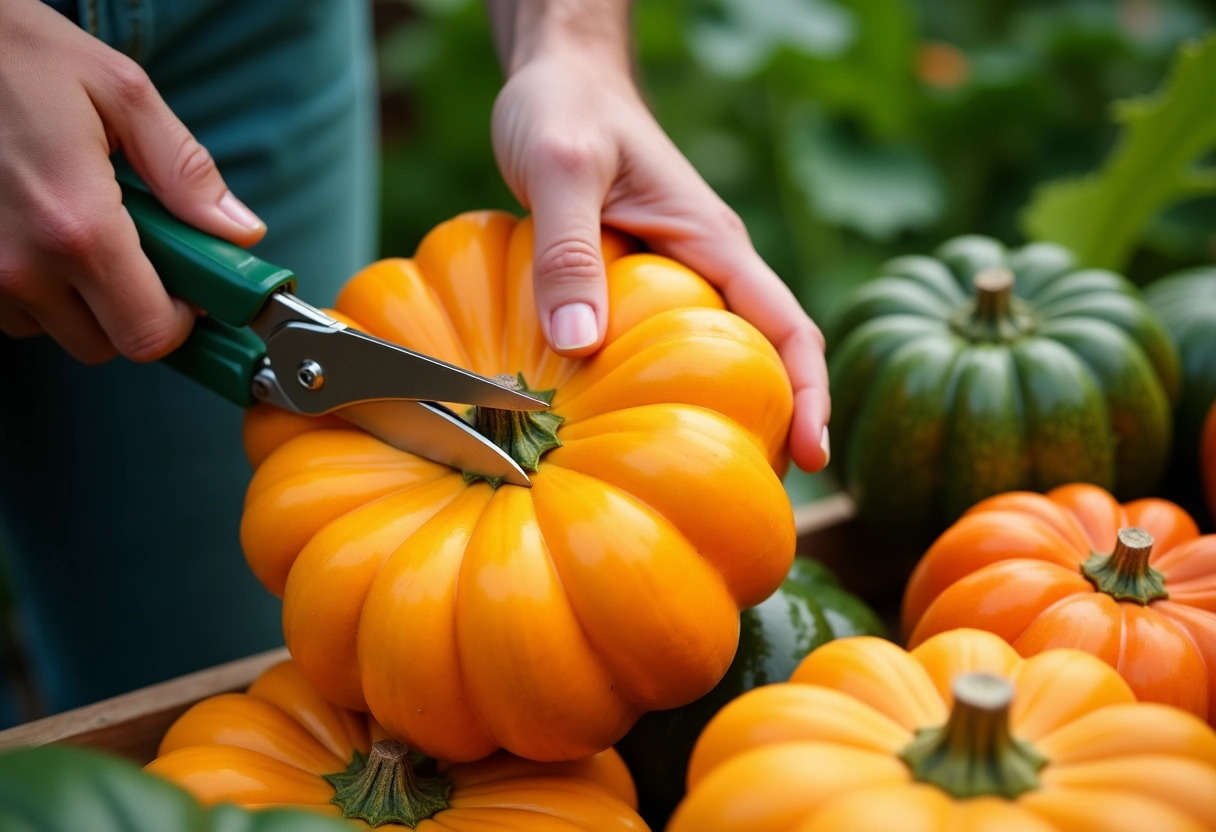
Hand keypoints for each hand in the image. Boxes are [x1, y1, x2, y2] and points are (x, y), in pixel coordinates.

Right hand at [0, 0, 264, 363]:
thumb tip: (239, 231)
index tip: (188, 289)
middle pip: (106, 344)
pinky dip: (35, 286)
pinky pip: (11, 310)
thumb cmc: (16, 55)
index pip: (149, 333)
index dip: (179, 320)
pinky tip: (39, 231)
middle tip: (139, 254)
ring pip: (55, 330)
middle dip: (134, 310)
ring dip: (80, 299)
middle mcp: (21, 265)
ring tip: (78, 227)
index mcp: (77, 227)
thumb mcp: (121, 92)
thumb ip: (186, 171)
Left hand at [488, 4, 829, 471]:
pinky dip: (660, 389)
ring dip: (719, 414)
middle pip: (765, 356)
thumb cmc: (565, 106)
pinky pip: (666, 346)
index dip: (810, 394)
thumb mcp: (560, 167)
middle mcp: (709, 264)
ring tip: (696, 483)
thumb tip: (579, 345)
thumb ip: (569, 250)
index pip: (787, 326)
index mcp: (712, 241)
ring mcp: (679, 276)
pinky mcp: (643, 284)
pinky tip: (623, 428)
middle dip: (772, 425)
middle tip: (752, 498)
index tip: (815, 459)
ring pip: (717, 356)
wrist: (561, 76)